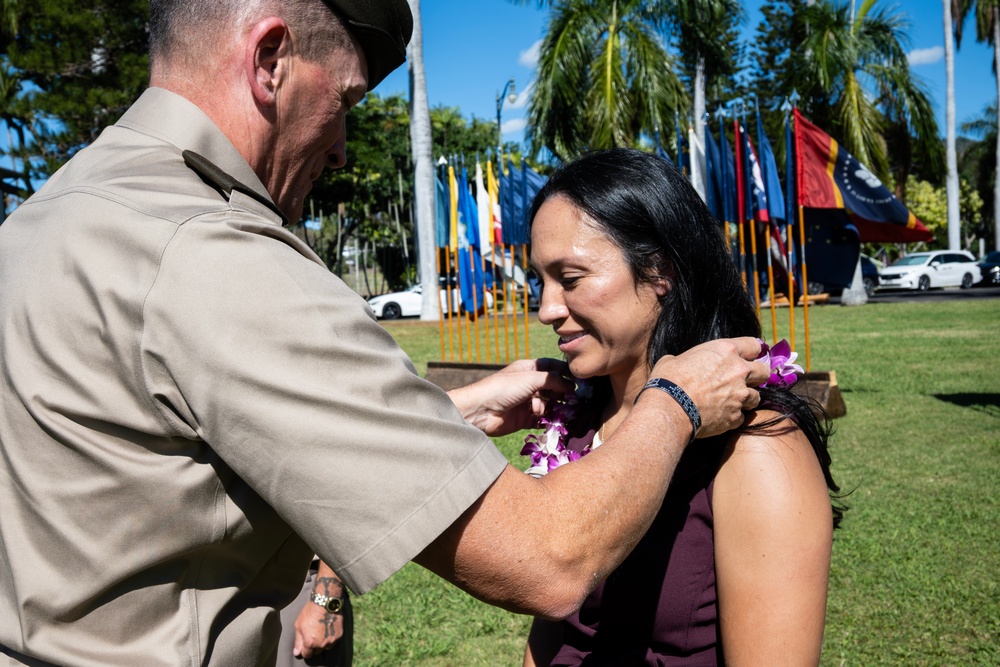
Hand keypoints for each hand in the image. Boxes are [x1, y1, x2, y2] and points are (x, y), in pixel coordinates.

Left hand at [293, 570, 344, 658]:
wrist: (325, 602)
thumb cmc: (310, 612)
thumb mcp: (299, 626)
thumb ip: (298, 641)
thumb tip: (297, 653)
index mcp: (310, 643)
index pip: (307, 654)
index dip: (305, 650)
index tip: (306, 644)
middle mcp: (321, 644)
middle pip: (317, 651)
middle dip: (314, 645)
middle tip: (314, 635)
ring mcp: (331, 640)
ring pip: (326, 647)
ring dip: (323, 643)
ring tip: (322, 631)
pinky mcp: (339, 635)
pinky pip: (334, 641)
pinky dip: (331, 637)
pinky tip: (328, 628)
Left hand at [448, 358, 573, 435]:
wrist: (481, 411)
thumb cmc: (503, 388)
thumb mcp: (531, 379)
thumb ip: (553, 380)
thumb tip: (572, 386)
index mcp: (528, 370)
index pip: (551, 368)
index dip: (565, 373)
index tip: (580, 380)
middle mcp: (528, 385)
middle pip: (552, 388)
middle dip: (564, 394)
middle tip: (579, 400)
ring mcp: (526, 403)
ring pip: (548, 405)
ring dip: (558, 409)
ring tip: (570, 413)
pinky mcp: (524, 419)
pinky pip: (541, 420)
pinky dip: (550, 422)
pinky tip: (559, 423)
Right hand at [647, 337, 769, 438]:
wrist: (669, 408)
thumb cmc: (668, 380)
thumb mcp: (676, 359)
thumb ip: (690, 359)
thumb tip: (682, 363)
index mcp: (726, 350)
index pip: (754, 345)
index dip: (753, 352)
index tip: (750, 357)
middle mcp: (739, 371)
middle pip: (764, 371)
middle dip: (757, 376)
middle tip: (745, 381)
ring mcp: (740, 395)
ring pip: (756, 397)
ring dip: (746, 399)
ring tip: (731, 401)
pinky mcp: (735, 416)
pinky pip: (740, 417)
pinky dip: (732, 417)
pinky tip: (720, 416)